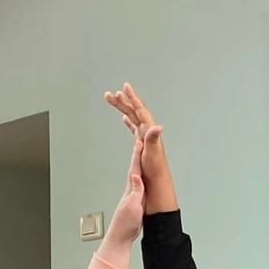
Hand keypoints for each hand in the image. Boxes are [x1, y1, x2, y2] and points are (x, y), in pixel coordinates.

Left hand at [101, 118, 156, 255]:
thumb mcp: (133, 206)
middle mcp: (131, 187)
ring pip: (136, 169)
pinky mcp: (135, 197)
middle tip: (140, 133)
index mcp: (132, 187)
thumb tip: (137, 175)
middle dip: (138, 149)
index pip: (135, 166)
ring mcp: (132, 191)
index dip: (138, 152)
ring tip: (141, 144)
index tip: (141, 137)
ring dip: (138, 156)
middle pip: (135, 163)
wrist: (121, 236)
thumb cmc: (126, 224)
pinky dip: (140, 169)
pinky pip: (138, 178)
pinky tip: (141, 167)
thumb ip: (136, 190)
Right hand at [104, 83, 177, 211]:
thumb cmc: (155, 169)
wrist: (156, 181)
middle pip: (133, 111)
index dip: (132, 98)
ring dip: (123, 108)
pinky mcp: (141, 143)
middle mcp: (147, 131)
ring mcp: (144, 136)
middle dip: (123, 101)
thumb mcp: (153, 152)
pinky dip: (128, 121)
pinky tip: (124, 118)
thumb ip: (153, 138)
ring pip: (132, 117)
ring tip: (113, 99)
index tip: (125, 87)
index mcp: (148, 130)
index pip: (139, 110)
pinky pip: (133, 127)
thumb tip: (158, 127)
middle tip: (111, 93)